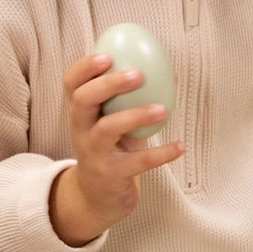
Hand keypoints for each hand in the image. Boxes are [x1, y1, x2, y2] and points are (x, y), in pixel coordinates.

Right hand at [51, 52, 183, 244]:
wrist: (97, 196)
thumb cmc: (110, 150)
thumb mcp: (114, 123)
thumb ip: (132, 100)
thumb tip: (170, 73)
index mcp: (80, 113)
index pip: (71, 84)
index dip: (84, 68)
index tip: (107, 55)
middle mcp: (81, 131)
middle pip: (83, 100)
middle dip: (108, 84)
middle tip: (137, 75)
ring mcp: (94, 153)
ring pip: (108, 129)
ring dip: (136, 115)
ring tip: (163, 109)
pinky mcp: (111, 175)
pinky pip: (138, 162)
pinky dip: (161, 153)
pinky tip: (180, 146)